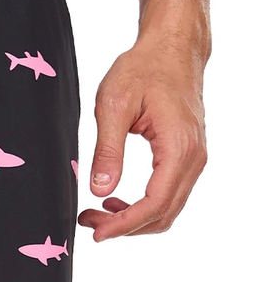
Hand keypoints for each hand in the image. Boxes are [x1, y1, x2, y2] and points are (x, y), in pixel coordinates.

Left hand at [77, 34, 207, 240]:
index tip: (96, 232)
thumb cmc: (142, 69)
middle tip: (87, 221)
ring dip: (133, 218)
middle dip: (125, 226)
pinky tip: (113, 198)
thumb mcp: (113, 106)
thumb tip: (98, 190)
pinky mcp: (186, 155)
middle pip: (163, 214)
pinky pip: (169, 192)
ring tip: (96, 212)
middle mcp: (194, 158)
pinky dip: (143, 204)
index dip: (124, 224)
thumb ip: (107, 150)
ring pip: (168, 207)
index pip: (154, 204)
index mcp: (178, 148)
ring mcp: (194, 158)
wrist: (171, 49)